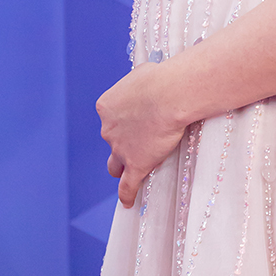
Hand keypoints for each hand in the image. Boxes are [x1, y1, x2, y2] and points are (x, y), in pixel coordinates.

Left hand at [96, 61, 187, 208]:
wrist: (168, 94)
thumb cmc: (160, 78)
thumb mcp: (142, 74)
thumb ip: (137, 85)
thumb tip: (145, 83)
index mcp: (106, 106)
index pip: (111, 116)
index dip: (124, 117)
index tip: (138, 115)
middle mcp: (108, 129)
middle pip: (112, 140)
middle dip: (123, 139)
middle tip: (142, 136)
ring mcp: (120, 149)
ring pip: (115, 164)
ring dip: (121, 165)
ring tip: (129, 169)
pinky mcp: (135, 165)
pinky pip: (127, 186)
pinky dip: (127, 194)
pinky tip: (129, 202)